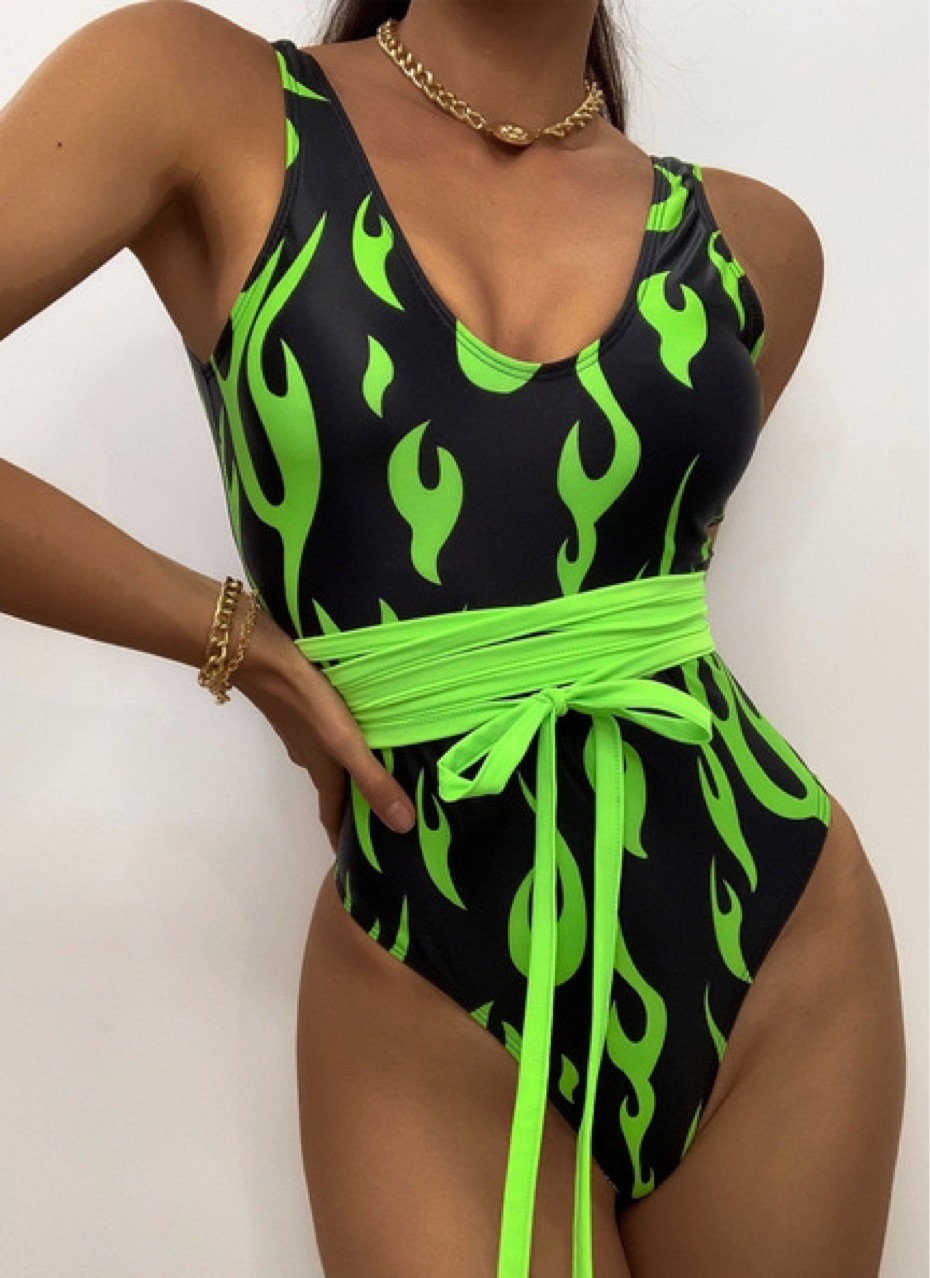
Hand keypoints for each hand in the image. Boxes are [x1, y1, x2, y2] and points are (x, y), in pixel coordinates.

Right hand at [231, 604, 416, 852]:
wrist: (259, 656)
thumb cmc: (306, 702)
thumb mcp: (346, 743)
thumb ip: (374, 780)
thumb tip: (403, 827)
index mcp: (322, 770)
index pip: (332, 816)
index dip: (342, 839)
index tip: (354, 861)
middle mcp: (309, 756)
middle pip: (331, 790)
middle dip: (349, 807)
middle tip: (376, 814)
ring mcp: (299, 731)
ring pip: (325, 761)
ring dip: (344, 773)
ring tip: (371, 771)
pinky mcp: (297, 707)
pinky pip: (321, 734)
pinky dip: (337, 743)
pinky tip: (350, 727)